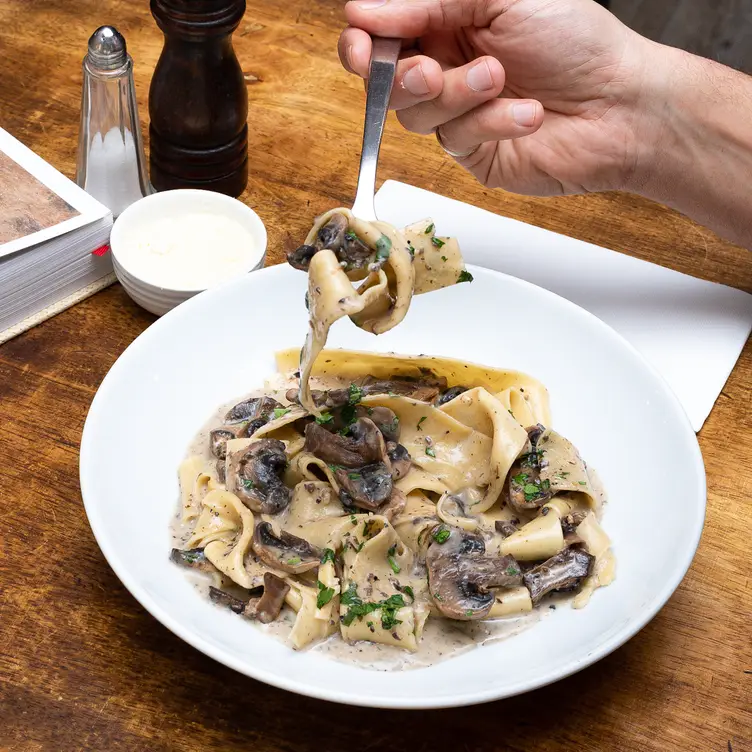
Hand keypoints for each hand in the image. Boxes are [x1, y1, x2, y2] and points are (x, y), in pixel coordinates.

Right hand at [339, 0, 658, 195]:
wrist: (621, 104)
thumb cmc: (576, 40)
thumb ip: (430, 1)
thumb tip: (363, 11)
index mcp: (448, 21)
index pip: (382, 33)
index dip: (362, 41)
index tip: (362, 44)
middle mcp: (447, 67)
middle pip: (384, 80)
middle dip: (400, 77)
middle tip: (429, 71)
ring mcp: (457, 113)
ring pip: (415, 114)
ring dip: (457, 94)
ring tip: (499, 78)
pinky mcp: (473, 152)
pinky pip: (453, 141)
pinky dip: (489, 123)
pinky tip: (526, 114)